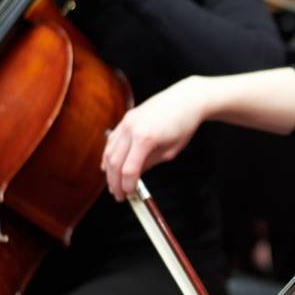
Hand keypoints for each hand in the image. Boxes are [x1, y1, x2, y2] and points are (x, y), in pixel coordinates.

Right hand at [103, 77, 208, 198]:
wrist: (186, 99)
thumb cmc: (183, 124)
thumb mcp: (171, 150)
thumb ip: (150, 163)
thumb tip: (135, 175)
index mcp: (145, 139)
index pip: (129, 170)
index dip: (127, 185)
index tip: (129, 194)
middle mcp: (131, 129)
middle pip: (115, 162)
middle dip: (115, 182)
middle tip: (118, 195)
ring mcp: (127, 122)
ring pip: (109, 151)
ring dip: (108, 170)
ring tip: (112, 184)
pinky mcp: (127, 118)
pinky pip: (112, 139)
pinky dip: (108, 154)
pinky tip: (108, 166)